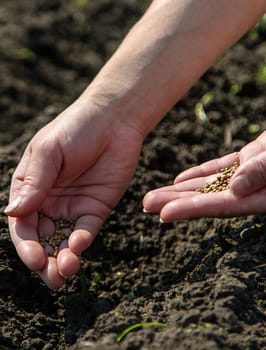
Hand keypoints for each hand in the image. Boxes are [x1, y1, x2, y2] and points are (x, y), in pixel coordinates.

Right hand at [5, 99, 142, 288]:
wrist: (114, 121)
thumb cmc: (76, 128)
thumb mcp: (49, 151)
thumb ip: (34, 182)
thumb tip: (12, 213)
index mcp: (30, 188)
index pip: (21, 224)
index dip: (26, 245)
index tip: (35, 259)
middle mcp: (49, 202)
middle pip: (41, 239)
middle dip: (45, 261)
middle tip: (52, 277)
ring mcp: (72, 207)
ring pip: (63, 240)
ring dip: (64, 258)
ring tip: (67, 270)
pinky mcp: (96, 208)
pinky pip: (87, 229)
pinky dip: (83, 240)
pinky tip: (81, 243)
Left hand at [143, 130, 265, 221]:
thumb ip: (262, 171)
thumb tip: (235, 188)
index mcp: (260, 196)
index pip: (221, 206)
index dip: (191, 209)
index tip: (163, 213)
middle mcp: (250, 191)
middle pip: (207, 199)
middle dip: (175, 201)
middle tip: (146, 204)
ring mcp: (247, 175)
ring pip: (208, 184)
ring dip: (181, 190)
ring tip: (154, 194)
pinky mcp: (247, 161)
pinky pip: (219, 169)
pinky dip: (199, 174)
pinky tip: (179, 180)